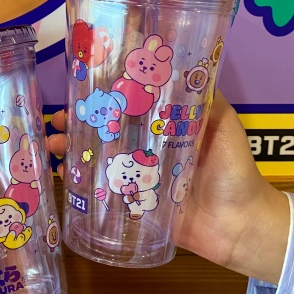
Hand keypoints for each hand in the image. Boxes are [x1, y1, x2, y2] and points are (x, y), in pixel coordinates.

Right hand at [48, 92, 288, 284]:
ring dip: (73, 152)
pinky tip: (63, 177)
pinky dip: (81, 186)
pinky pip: (104, 195)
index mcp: (164, 131)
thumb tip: (188, 67)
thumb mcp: (225, 127)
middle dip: (79, 125)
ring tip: (51, 146)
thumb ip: (210, 102)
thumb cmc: (235, 173)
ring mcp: (138, 180)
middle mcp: (147, 152)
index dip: (103, 99)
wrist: (242, 226)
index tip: (80, 91)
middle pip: (106, 133)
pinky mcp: (136, 207)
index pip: (128, 109)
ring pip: (99, 161)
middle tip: (57, 121)